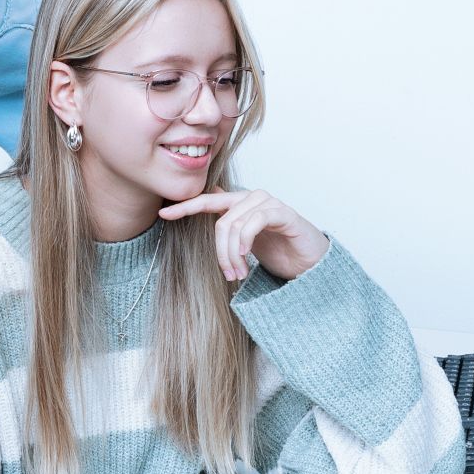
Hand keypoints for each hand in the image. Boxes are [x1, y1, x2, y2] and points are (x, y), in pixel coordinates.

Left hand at [158, 187, 327, 282]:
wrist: (310, 261)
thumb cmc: (278, 250)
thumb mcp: (245, 240)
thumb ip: (227, 223)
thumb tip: (207, 200)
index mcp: (239, 203)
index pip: (207, 201)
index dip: (185, 207)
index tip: (163, 216)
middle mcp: (252, 198)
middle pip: (221, 221)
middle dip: (220, 252)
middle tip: (229, 274)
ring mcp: (268, 203)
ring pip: (235, 224)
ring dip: (233, 254)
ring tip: (239, 273)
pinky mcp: (283, 212)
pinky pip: (255, 221)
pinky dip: (246, 241)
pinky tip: (248, 257)